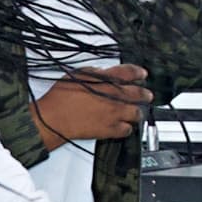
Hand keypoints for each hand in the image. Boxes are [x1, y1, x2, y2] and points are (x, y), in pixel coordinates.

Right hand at [33, 66, 152, 145]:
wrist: (54, 118)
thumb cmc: (62, 96)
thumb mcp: (79, 74)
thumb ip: (97, 73)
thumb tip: (105, 73)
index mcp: (108, 80)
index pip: (130, 72)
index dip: (138, 72)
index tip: (142, 74)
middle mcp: (115, 96)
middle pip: (139, 94)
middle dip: (145, 93)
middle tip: (147, 94)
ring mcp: (115, 114)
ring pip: (136, 113)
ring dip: (137, 112)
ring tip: (135, 111)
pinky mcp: (110, 129)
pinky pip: (127, 130)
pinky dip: (127, 127)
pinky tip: (123, 125)